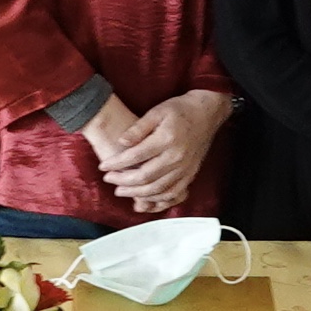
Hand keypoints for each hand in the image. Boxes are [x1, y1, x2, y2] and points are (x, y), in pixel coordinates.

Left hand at [95, 89, 233, 213]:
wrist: (206, 113)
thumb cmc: (180, 110)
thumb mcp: (157, 111)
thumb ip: (138, 128)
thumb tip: (121, 141)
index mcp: (166, 139)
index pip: (135, 156)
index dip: (116, 163)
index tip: (103, 166)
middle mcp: (177, 157)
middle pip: (145, 177)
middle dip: (123, 181)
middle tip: (109, 180)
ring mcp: (185, 168)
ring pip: (158, 190)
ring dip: (137, 194)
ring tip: (121, 191)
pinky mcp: (190, 174)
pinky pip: (174, 194)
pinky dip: (158, 201)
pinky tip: (144, 199)